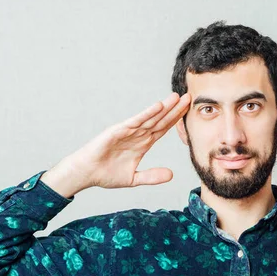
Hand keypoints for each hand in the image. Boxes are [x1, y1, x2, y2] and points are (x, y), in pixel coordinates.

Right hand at [44, 92, 190, 195]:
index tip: (189, 112)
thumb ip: (152, 176)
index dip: (176, 120)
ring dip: (164, 108)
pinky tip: (159, 106)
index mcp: (143, 143)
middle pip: (160, 120)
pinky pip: (136, 121)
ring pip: (150, 118)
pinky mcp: (118, 130)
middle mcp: (138, 134)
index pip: (163, 129)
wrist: (87, 173)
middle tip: (189, 97)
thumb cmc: (106, 174)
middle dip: (175, 110)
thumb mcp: (134, 178)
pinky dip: (147, 113)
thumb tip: (171, 175)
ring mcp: (128, 131)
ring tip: (177, 97)